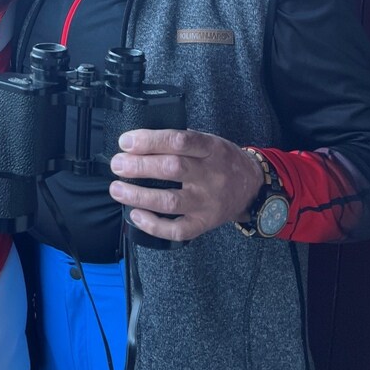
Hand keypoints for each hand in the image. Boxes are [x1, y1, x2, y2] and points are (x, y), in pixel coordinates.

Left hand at [109, 129, 263, 241]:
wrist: (252, 187)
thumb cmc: (223, 161)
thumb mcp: (210, 141)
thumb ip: (181, 140)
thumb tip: (139, 141)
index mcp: (211, 149)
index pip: (179, 141)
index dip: (149, 140)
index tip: (126, 142)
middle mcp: (211, 175)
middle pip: (171, 169)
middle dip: (138, 166)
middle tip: (117, 164)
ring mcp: (208, 202)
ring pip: (170, 201)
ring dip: (138, 195)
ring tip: (117, 189)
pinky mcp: (204, 223)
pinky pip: (177, 229)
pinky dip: (153, 225)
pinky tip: (136, 215)